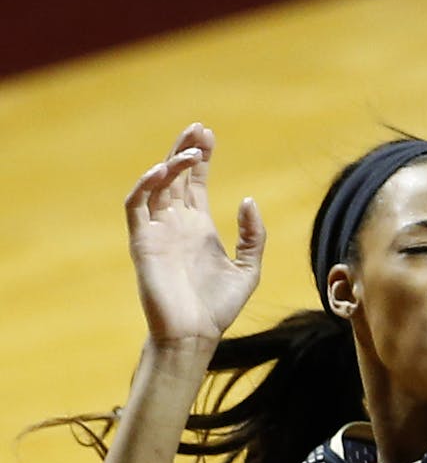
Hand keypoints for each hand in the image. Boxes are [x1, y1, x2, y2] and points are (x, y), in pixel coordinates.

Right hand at [125, 123, 265, 347]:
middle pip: (177, 176)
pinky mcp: (142, 241)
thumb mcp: (248, 267)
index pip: (197, 183)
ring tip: (189, 149)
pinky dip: (146, 184)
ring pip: (157, 185)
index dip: (201, 158)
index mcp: (199, 227)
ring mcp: (157, 231)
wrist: (195, 334)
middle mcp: (176, 224)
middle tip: (197, 128)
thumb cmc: (219, 307)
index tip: (209, 134)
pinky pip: (137, 205)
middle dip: (185, 150)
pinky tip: (163, 170)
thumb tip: (248, 199)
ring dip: (171, 164)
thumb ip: (253, 235)